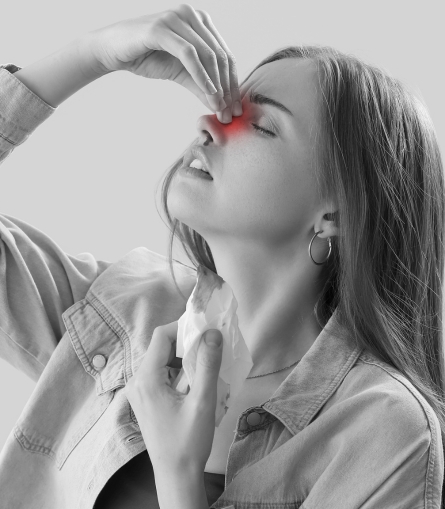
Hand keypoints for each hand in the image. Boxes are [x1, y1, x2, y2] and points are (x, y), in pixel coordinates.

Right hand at [88, 3, 241, 120]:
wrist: (113, 51)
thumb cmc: (147, 57)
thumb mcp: (181, 74)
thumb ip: (201, 86)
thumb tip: (221, 106)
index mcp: (200, 22)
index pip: (225, 54)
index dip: (233, 83)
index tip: (235, 108)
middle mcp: (192, 15)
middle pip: (220, 55)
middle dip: (227, 87)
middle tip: (228, 112)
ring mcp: (177, 18)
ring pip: (208, 54)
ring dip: (216, 84)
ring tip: (218, 107)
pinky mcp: (162, 28)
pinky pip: (189, 54)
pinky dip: (201, 76)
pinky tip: (207, 93)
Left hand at [125, 320, 222, 472]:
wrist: (176, 475)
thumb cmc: (188, 442)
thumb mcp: (202, 401)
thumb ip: (207, 364)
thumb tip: (213, 333)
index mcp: (146, 379)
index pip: (161, 335)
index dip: (183, 327)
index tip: (206, 329)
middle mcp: (137, 381)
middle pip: (161, 346)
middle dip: (186, 341)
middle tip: (210, 345)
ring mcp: (139, 390)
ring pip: (162, 358)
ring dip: (183, 356)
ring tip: (205, 363)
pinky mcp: (145, 398)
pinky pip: (161, 372)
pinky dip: (178, 369)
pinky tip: (195, 378)